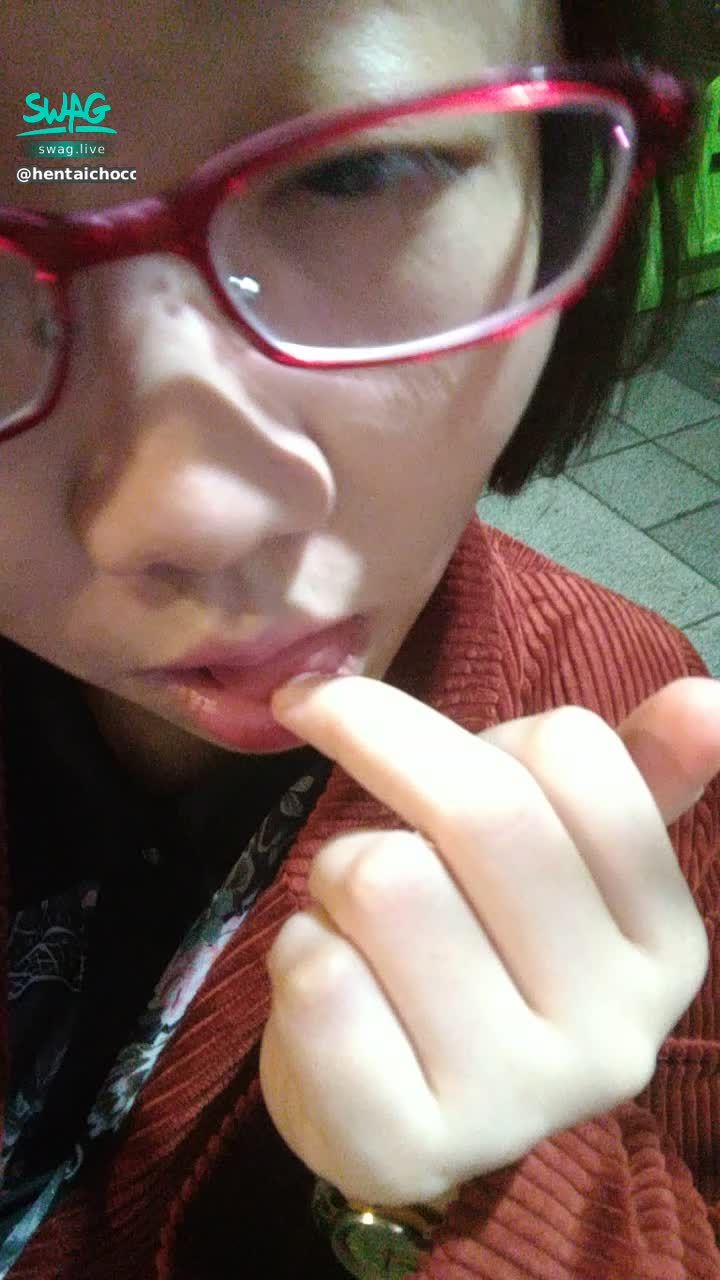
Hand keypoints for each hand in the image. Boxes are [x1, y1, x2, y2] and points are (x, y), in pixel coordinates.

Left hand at [260, 675, 719, 1206]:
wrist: (399, 1111)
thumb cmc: (476, 950)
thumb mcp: (559, 863)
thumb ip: (627, 777)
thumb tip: (709, 698)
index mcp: (666, 943)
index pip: (573, 752)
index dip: (466, 722)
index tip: (399, 730)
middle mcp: (613, 1033)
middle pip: (480, 810)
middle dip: (377, 752)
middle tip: (328, 755)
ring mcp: (515, 1102)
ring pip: (384, 881)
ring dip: (336, 870)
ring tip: (356, 915)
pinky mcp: (407, 1145)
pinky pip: (318, 973)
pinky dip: (298, 945)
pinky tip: (330, 979)